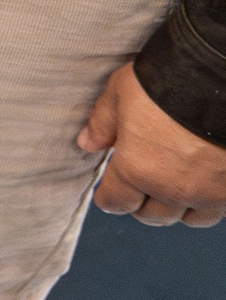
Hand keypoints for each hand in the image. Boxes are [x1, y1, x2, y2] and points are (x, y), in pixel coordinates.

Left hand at [79, 62, 225, 226]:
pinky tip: (201, 186)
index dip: (110, 198)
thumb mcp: (120, 94)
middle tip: (138, 188)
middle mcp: (173, 189)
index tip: (109, 195)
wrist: (219, 80)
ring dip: (176, 207)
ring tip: (170, 189)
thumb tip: (87, 143)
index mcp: (137, 169)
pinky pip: (217, 211)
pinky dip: (207, 203)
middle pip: (152, 215)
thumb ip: (102, 123)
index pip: (117, 202)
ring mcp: (209, 192)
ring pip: (188, 218)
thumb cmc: (169, 83)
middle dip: (141, 204)